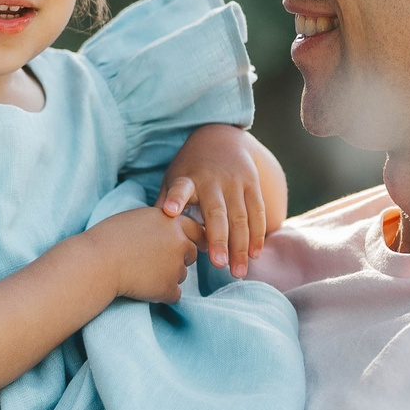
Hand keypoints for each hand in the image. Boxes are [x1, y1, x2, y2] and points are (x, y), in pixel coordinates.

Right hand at [84, 203, 198, 304]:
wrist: (96, 262)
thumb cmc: (107, 239)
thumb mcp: (137, 219)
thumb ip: (158, 224)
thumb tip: (168, 234)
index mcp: (172, 222)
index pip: (195, 230)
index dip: (189, 239)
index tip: (188, 246)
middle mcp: (180, 242)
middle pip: (191, 253)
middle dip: (178, 259)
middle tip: (154, 262)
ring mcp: (177, 266)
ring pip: (180, 275)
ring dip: (166, 277)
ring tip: (140, 274)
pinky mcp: (169, 288)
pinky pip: (174, 294)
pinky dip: (161, 294)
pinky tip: (142, 288)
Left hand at [158, 124, 285, 277]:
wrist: (221, 137)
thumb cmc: (190, 167)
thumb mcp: (173, 178)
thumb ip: (166, 201)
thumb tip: (152, 229)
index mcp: (188, 179)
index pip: (180, 188)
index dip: (176, 198)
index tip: (170, 211)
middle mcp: (213, 181)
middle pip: (217, 213)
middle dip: (219, 239)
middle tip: (219, 265)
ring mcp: (235, 182)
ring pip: (241, 216)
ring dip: (241, 245)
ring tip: (238, 271)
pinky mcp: (252, 184)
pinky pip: (257, 212)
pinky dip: (257, 235)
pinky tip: (254, 255)